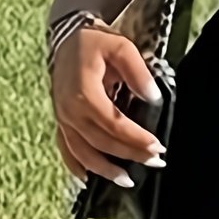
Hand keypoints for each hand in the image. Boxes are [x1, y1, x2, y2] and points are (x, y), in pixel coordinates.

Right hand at [50, 25, 167, 187]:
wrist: (67, 38)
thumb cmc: (95, 43)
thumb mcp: (120, 47)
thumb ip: (138, 72)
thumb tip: (153, 97)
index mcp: (84, 93)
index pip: (113, 124)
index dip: (136, 138)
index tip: (158, 146)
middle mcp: (69, 110)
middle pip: (101, 142)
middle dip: (130, 155)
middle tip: (155, 162)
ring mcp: (62, 119)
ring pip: (82, 153)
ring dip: (105, 170)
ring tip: (127, 180)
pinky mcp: (60, 122)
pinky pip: (66, 150)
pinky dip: (77, 166)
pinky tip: (89, 179)